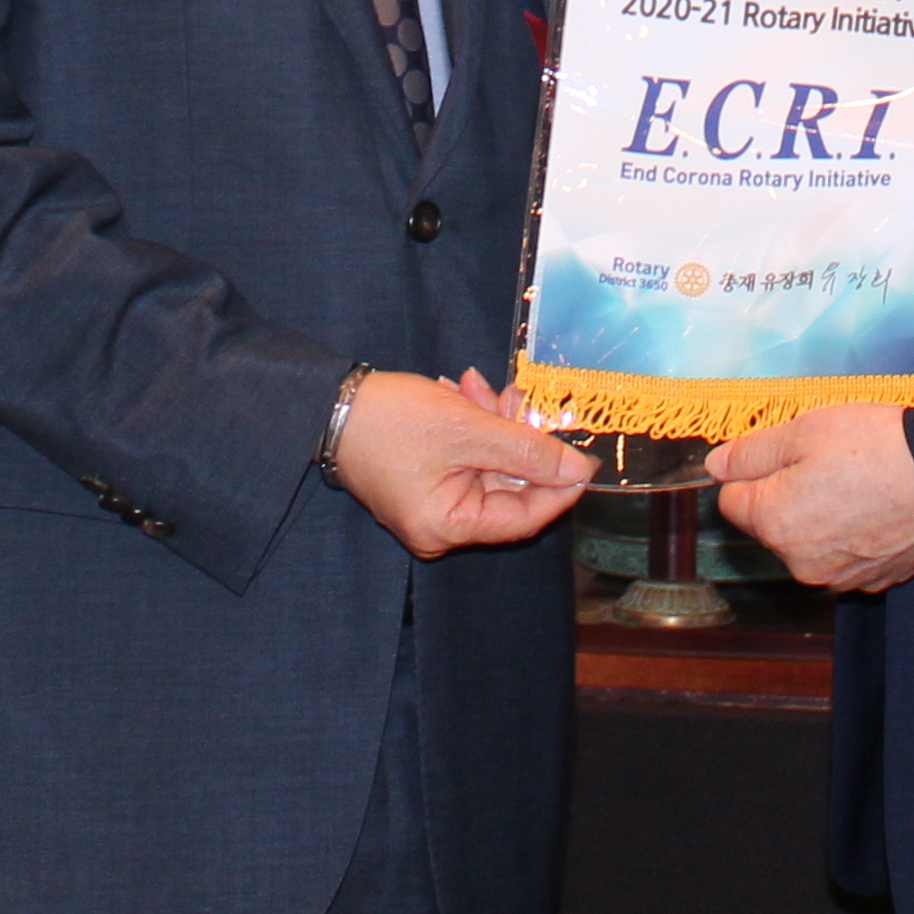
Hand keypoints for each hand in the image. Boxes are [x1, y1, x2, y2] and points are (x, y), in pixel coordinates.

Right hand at [331, 370, 593, 559]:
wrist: (329, 404)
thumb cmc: (391, 421)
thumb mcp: (467, 428)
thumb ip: (526, 449)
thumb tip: (576, 469)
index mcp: (448, 527)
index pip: (523, 516)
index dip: (558, 485)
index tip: (584, 457)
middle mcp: (441, 526)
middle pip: (506, 487)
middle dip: (518, 438)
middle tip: (518, 398)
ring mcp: (432, 504)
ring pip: (488, 466)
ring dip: (494, 424)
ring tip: (480, 387)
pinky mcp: (425, 481)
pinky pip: (466, 459)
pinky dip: (473, 427)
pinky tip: (464, 393)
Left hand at [706, 402, 913, 591]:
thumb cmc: (875, 446)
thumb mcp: (803, 430)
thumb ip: (752, 452)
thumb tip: (715, 466)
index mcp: (775, 524)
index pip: (732, 501)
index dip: (754, 470)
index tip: (786, 450)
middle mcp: (800, 563)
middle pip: (771, 524)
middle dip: (787, 494)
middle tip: (827, 459)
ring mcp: (838, 577)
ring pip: (808, 541)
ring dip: (819, 515)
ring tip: (857, 481)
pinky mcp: (874, 580)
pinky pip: (844, 554)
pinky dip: (851, 533)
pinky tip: (877, 505)